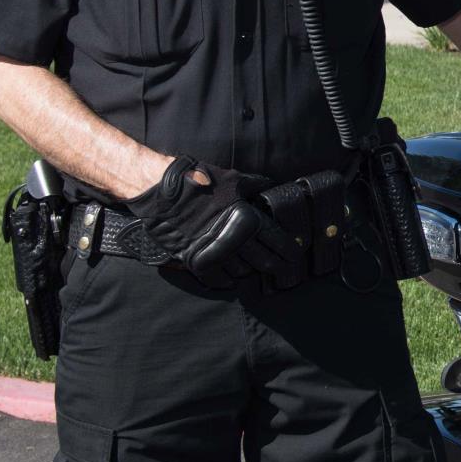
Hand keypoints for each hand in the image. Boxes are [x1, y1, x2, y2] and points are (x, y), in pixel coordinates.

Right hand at [127, 157, 294, 286]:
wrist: (165, 192)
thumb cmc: (202, 182)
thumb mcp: (234, 180)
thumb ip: (255, 187)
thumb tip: (269, 186)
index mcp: (249, 220)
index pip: (278, 241)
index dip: (290, 250)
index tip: (295, 255)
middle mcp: (235, 240)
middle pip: (265, 262)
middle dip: (277, 266)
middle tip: (283, 269)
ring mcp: (216, 253)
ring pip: (242, 272)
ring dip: (249, 270)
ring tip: (254, 267)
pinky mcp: (197, 261)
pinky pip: (217, 279)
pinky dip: (226, 281)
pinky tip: (231, 280)